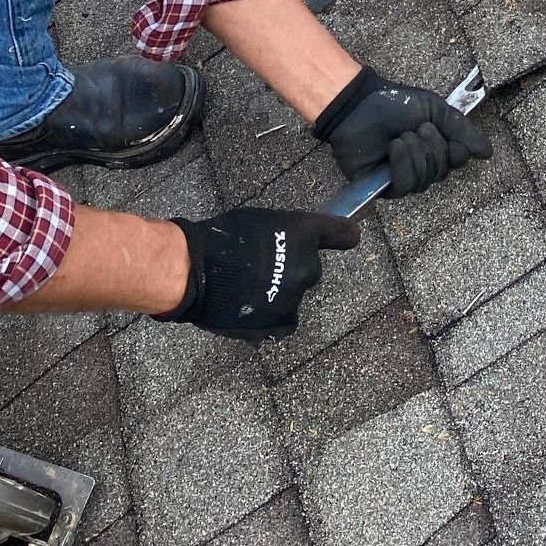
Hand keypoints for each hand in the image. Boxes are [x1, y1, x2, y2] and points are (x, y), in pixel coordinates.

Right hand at [157, 207, 359, 338]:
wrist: (195, 271)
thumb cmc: (221, 238)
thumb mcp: (260, 222)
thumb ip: (283, 236)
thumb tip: (287, 244)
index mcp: (304, 234)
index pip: (340, 233)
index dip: (345, 236)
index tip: (350, 238)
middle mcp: (307, 266)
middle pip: (310, 271)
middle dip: (293, 270)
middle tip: (264, 269)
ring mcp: (294, 297)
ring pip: (293, 297)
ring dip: (278, 295)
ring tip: (247, 291)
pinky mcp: (278, 323)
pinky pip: (282, 322)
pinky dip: (270, 319)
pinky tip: (250, 311)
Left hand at [314, 66, 491, 198]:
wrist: (360, 105)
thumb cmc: (395, 103)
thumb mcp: (435, 110)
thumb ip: (462, 130)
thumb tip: (488, 152)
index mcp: (436, 146)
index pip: (458, 161)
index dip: (457, 152)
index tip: (449, 137)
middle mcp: (422, 165)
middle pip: (442, 171)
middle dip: (433, 147)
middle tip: (418, 128)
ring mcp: (402, 177)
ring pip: (424, 179)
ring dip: (415, 153)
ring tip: (401, 136)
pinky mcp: (383, 186)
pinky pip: (404, 185)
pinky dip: (402, 164)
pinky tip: (394, 147)